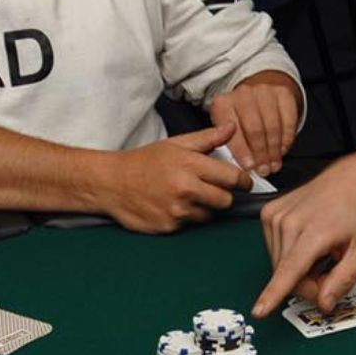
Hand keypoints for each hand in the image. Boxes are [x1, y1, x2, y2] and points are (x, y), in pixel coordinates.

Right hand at [96, 124, 249, 233]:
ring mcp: (177, 210)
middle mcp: (186, 189)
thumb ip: (207, 138)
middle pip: (226, 201)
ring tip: (186, 196)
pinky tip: (172, 205)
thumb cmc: (145, 161)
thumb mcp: (176, 144)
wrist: (111, 183)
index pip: (233, 178)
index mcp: (191, 165)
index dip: (243, 181)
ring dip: (203, 208)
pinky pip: (190, 225)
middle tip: (211, 189)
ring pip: (209, 215)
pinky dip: (185, 217)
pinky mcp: (169, 226)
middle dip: (223, 196)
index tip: (244, 182)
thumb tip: (233, 127)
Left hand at [209, 71, 300, 177]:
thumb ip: (229, 145)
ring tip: (273, 165)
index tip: (249, 167)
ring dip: (274, 150)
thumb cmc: (237, 119)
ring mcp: (264, 91)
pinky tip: (283, 151)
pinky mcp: (283, 93)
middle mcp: (243, 94)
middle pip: (254, 127)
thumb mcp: (224, 130)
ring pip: (272, 125)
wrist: (255, 97)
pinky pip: (288, 120)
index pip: (232, 129)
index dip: (241, 150)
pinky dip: (287, 139)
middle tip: (264, 170)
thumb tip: (241, 168)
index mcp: (223, 104)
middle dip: (260, 153)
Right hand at [253, 145, 355, 316]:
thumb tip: (323, 304)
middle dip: (308, 282)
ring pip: (279, 265)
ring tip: (319, 250)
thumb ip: (343, 279)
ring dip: (298, 268)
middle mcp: (289, 222)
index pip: (290, 271)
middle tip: (330, 268)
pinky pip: (274, 249)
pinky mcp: (267, 213)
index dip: (274, 294)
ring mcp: (275, 216)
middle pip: (287, 276)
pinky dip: (290, 253)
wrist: (350, 180)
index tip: (259, 310)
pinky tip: (306, 240)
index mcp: (315, 232)